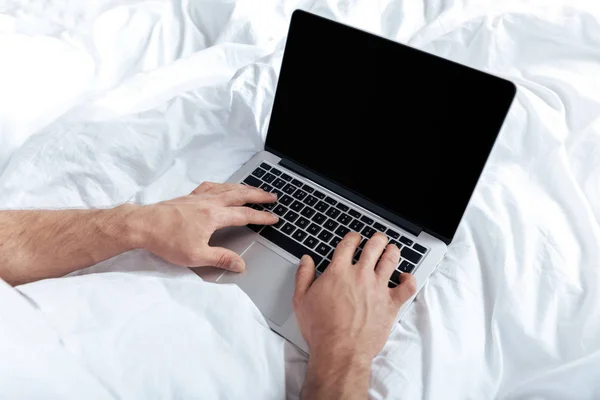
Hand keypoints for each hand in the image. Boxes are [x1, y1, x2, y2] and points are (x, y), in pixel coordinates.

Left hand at [134, 182, 278, 271]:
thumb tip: (240, 265)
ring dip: (244, 187)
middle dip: (258, 195)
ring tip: (254, 189)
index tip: (274, 218)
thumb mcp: (196, 256)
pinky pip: (211, 186)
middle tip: (272, 196)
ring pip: (227, 188)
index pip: (244, 215)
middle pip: (240, 195)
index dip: (261, 217)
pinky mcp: (189, 197)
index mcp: (214, 216)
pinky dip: (223, 185)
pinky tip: (223, 187)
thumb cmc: (167, 241)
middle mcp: (209, 202)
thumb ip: (221, 259)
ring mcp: (199, 197)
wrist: (143, 225)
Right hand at [293, 231, 416, 359]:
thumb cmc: (321, 329)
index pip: (348, 244)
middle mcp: (360, 275)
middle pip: (374, 246)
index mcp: (338, 271)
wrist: (340, 351)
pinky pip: (407, 286)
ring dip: (392, 251)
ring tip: (391, 249)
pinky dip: (408, 279)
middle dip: (377, 239)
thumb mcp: (301, 300)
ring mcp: (378, 288)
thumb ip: (303, 276)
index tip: (354, 238)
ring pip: (391, 259)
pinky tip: (404, 277)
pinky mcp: (391, 303)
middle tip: (377, 239)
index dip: (352, 237)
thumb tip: (306, 261)